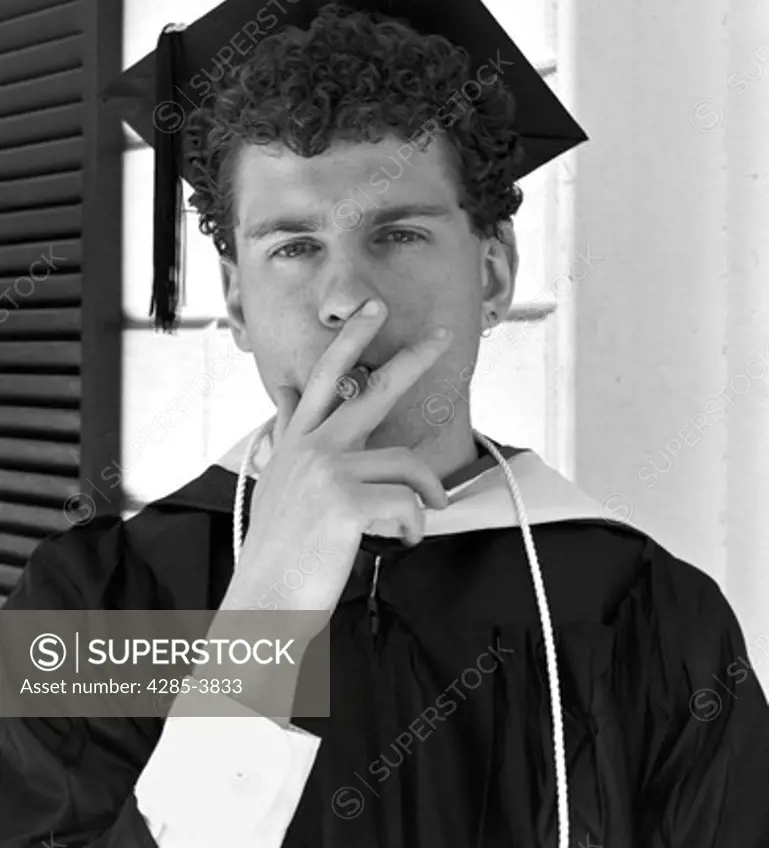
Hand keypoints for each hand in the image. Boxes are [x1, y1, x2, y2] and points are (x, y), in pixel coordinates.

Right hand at [220, 298, 452, 642]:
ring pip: (406, 465)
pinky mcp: (344, 502)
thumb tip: (284, 389)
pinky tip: (398, 542)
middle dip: (412, 358)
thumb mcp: (277, 481)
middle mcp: (310, 448)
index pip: (325, 377)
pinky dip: (414, 528)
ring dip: (423, 498)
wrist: (261, 603)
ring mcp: (326, 471)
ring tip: (417, 523)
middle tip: (443, 334)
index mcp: (297, 443)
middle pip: (371, 390)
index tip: (372, 309)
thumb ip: (288, 433)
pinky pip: (408, 505)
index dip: (351, 339)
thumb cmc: (279, 550)